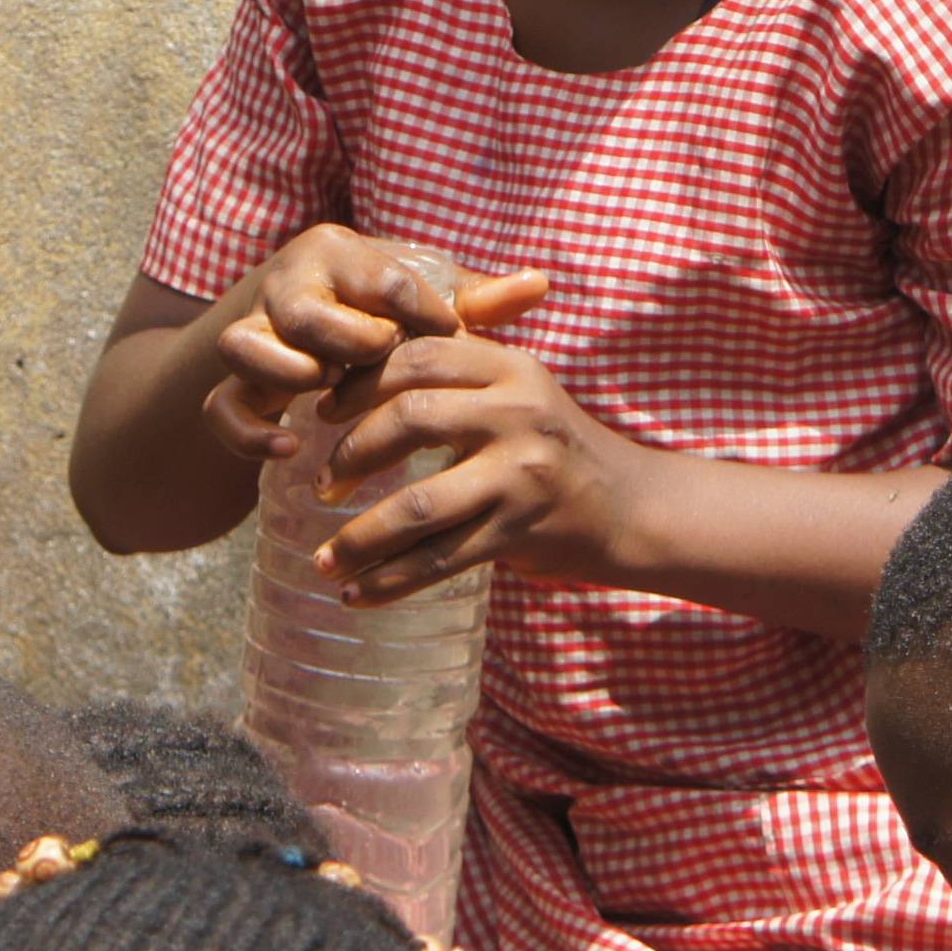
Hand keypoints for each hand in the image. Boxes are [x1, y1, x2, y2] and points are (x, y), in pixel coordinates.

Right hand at [204, 227, 548, 462]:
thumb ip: (475, 302)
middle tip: (380, 367)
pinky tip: (290, 448)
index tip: (449, 343)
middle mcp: (286, 287)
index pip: (384, 279)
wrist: (291, 339)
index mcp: (339, 254)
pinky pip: (220, 408)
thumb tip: (541, 285)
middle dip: (348, 344)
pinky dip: (250, 431)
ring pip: (243, 348)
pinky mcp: (228, 386)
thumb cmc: (374, 314)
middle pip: (303, 312)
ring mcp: (250, 336)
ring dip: (289, 378)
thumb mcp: (420, 303)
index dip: (422, 317)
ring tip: (328, 400)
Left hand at [312, 332, 648, 600]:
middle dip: (352, 454)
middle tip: (321, 484)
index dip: (360, 381)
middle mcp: (517, 414)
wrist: (629, 507)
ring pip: (419, 503)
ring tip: (325, 558)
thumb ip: (458, 375)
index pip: (420, 355)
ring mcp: (521, 475)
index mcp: (510, 368)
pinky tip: (356, 594)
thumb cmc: (554, 447)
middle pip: (411, 418)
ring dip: (360, 536)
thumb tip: (357, 371)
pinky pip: (441, 559)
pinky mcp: (521, 531)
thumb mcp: (518, 393)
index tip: (322, 411)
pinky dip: (391, 581)